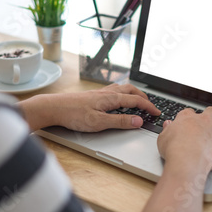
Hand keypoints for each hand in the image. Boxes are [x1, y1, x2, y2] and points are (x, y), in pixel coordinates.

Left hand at [19, 84, 159, 131]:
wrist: (54, 107)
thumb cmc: (74, 115)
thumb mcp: (99, 123)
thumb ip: (120, 122)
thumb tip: (138, 121)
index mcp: (111, 98)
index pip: (136, 101)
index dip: (149, 107)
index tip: (157, 113)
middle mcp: (107, 92)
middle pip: (131, 90)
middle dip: (143, 97)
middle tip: (150, 106)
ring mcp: (99, 92)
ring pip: (122, 88)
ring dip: (133, 93)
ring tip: (138, 100)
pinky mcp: (92, 95)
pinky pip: (113, 90)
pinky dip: (122, 93)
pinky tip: (117, 99)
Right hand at [157, 107, 211, 173]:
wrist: (187, 161)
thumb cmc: (174, 151)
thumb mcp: (163, 138)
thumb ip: (167, 130)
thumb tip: (168, 125)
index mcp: (186, 118)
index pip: (190, 112)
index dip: (190, 117)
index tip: (189, 122)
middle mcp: (203, 121)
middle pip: (210, 111)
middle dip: (210, 114)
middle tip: (209, 121)